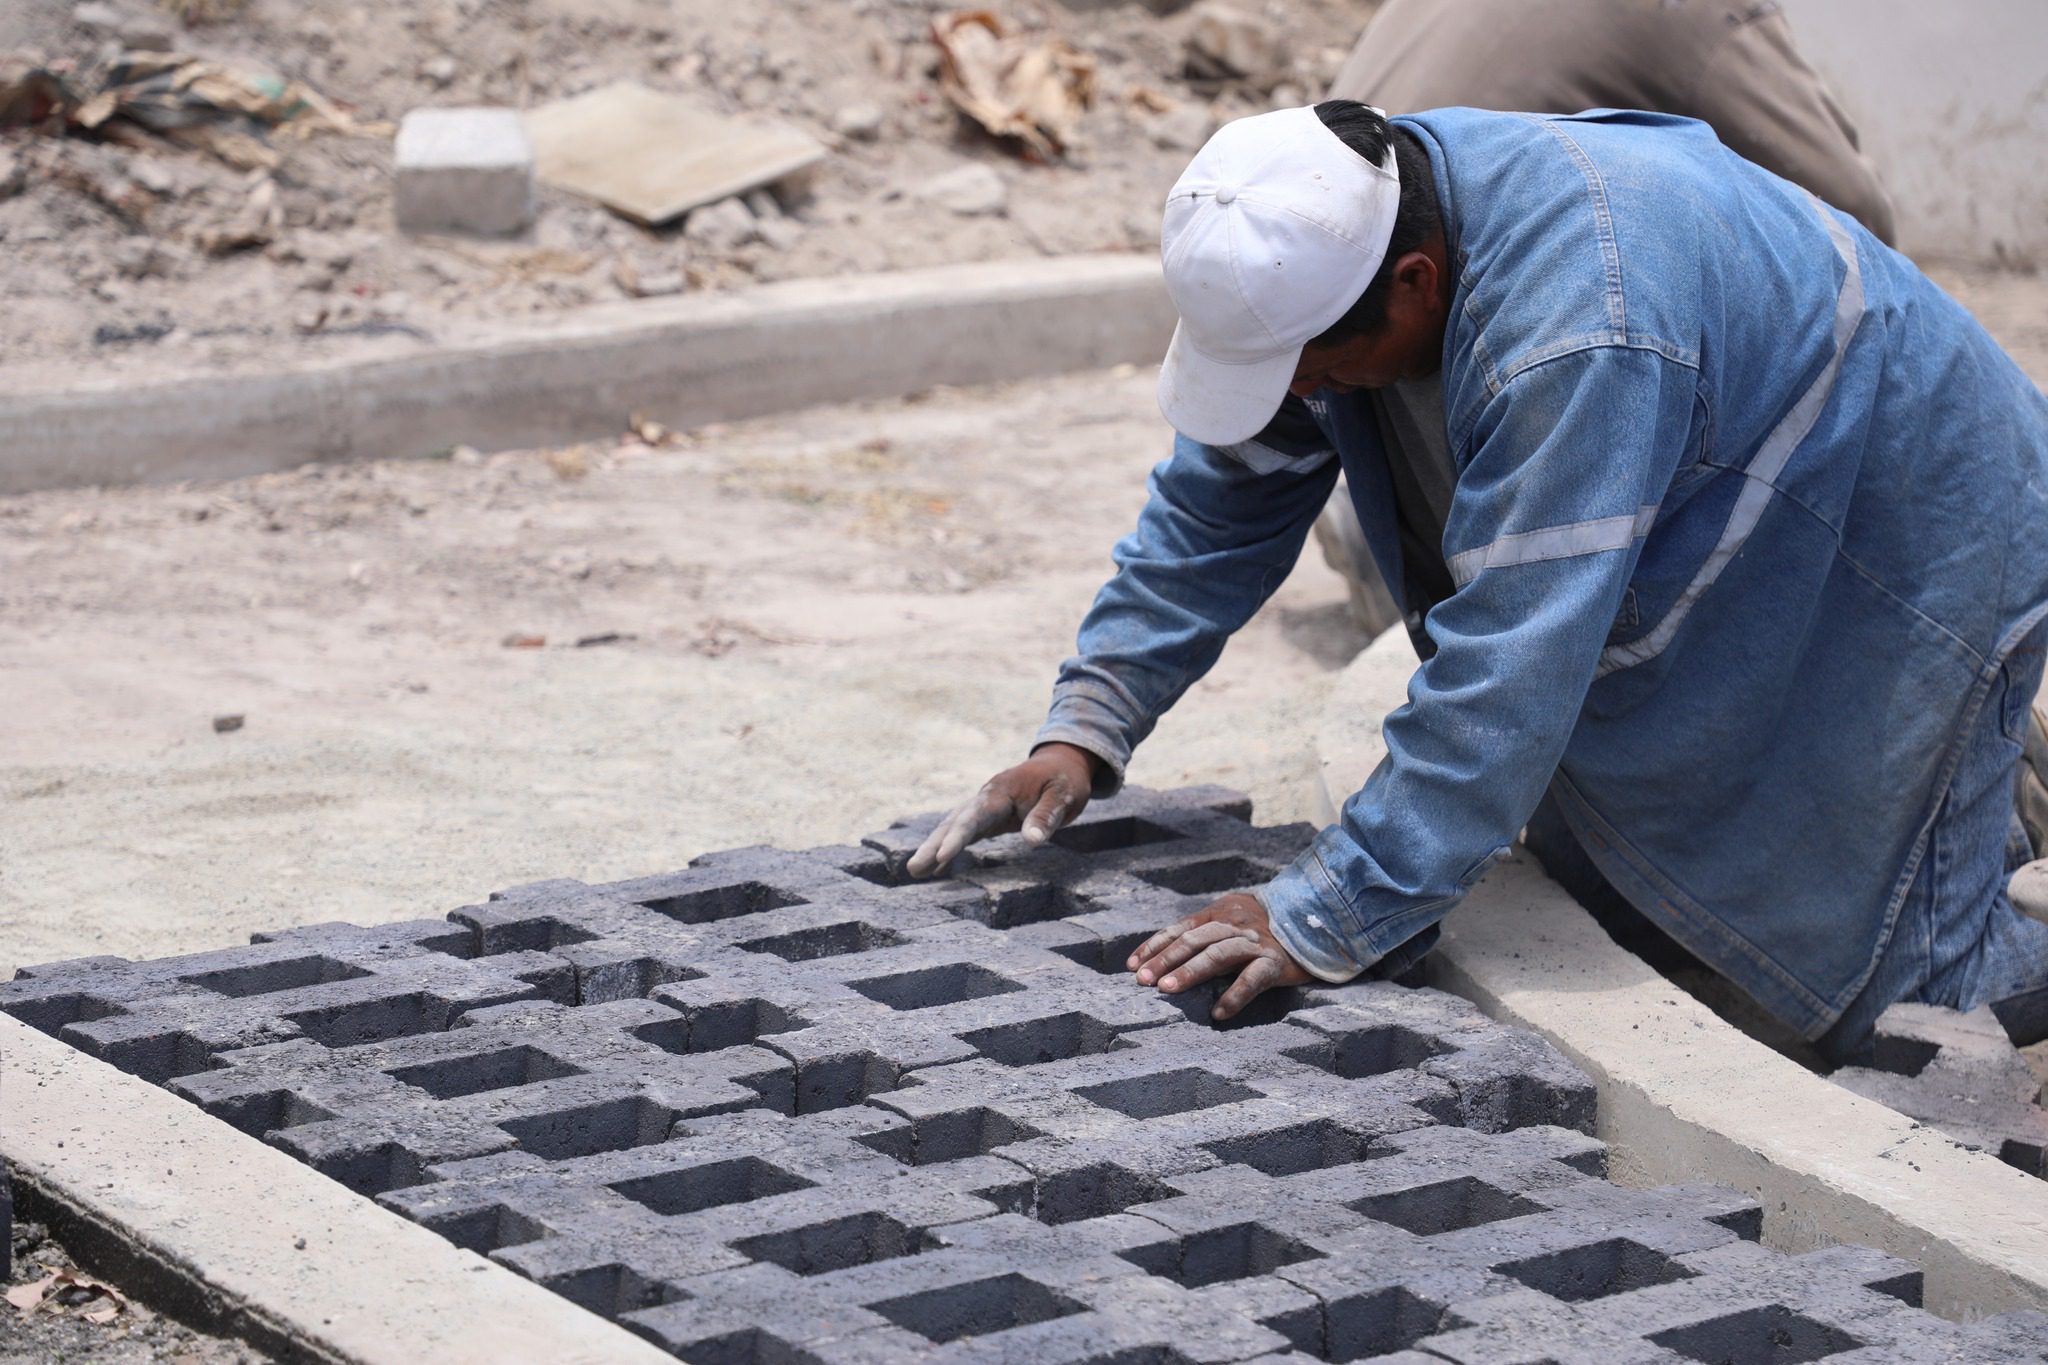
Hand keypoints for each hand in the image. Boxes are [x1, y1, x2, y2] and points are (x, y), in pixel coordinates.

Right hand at [905, 743, 1098, 877]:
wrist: (1061, 765)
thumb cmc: (1063, 780)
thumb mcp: (1062, 796)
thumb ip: (1046, 817)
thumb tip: (1032, 842)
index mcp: (1000, 791)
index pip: (974, 817)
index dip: (957, 838)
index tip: (942, 857)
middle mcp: (985, 798)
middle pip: (954, 823)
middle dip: (932, 846)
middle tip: (912, 869)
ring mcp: (984, 807)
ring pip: (953, 827)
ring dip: (933, 848)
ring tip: (913, 871)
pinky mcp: (988, 817)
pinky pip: (963, 833)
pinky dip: (947, 848)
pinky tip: (934, 868)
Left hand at [1128, 893, 1312, 1020]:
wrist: (1314, 922)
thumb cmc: (1264, 928)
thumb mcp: (1233, 919)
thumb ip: (1206, 931)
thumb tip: (1167, 955)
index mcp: (1220, 912)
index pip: (1180, 929)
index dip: (1155, 946)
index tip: (1132, 966)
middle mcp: (1235, 924)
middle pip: (1193, 940)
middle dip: (1165, 959)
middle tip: (1143, 980)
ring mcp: (1255, 943)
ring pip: (1217, 954)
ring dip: (1190, 972)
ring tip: (1167, 989)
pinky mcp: (1275, 962)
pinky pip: (1252, 979)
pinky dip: (1234, 995)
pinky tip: (1218, 1013)